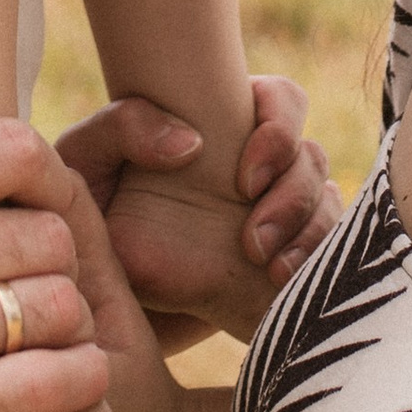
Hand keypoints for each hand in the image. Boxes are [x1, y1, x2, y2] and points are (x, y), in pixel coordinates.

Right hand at [0, 119, 106, 411]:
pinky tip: (72, 377)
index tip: (45, 206)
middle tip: (47, 282)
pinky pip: (44, 383)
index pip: (5, 149)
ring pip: (52, 305)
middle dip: (58, 260)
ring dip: (68, 322)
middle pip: (42, 233)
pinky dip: (76, 379)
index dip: (45, 176)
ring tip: (57, 333)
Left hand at [57, 77, 338, 343]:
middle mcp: (256, 171)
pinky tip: (282, 284)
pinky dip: (317, 263)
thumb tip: (190, 141)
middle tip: (253, 238)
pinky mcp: (280, 272)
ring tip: (271, 268)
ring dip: (309, 231)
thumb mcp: (84, 163)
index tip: (245, 177)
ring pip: (326, 204)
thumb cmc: (83, 224)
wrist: (96, 311)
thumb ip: (122, 126)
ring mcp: (275, 221)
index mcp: (219, 131)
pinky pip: (328, 255)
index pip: (280, 100)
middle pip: (310, 155)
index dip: (279, 125)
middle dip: (294, 192)